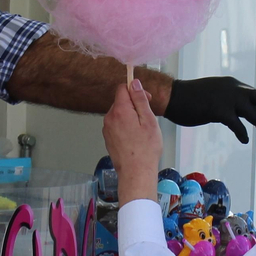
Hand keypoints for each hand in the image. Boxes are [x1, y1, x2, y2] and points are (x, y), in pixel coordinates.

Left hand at [104, 81, 163, 204]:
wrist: (135, 172)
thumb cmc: (145, 150)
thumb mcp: (149, 120)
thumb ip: (140, 99)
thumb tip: (134, 83)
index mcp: (120, 111)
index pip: (122, 88)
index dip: (135, 90)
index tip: (145, 99)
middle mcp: (109, 118)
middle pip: (121, 101)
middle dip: (134, 105)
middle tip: (147, 118)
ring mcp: (107, 129)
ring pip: (119, 113)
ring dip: (130, 117)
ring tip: (141, 131)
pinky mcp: (108, 138)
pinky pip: (117, 125)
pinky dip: (125, 127)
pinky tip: (135, 138)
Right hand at [163, 76, 255, 143]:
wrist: (173, 96)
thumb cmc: (192, 98)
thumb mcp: (216, 95)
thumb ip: (231, 101)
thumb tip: (243, 112)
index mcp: (234, 85)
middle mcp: (234, 89)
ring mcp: (227, 99)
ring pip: (254, 113)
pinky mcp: (218, 110)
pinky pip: (236, 124)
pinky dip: (242, 133)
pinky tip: (245, 140)